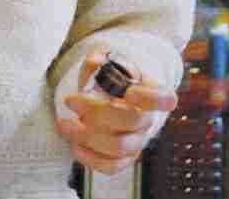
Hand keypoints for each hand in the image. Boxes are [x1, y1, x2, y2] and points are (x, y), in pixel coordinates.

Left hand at [55, 52, 177, 175]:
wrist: (111, 102)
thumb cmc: (111, 82)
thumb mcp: (106, 64)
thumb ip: (99, 61)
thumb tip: (95, 62)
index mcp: (151, 92)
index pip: (163, 98)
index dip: (149, 98)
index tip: (129, 92)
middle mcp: (148, 119)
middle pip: (132, 120)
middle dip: (98, 112)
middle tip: (71, 101)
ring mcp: (137, 142)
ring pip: (118, 146)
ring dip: (87, 136)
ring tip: (65, 124)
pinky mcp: (125, 159)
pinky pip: (110, 166)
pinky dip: (89, 157)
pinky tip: (74, 144)